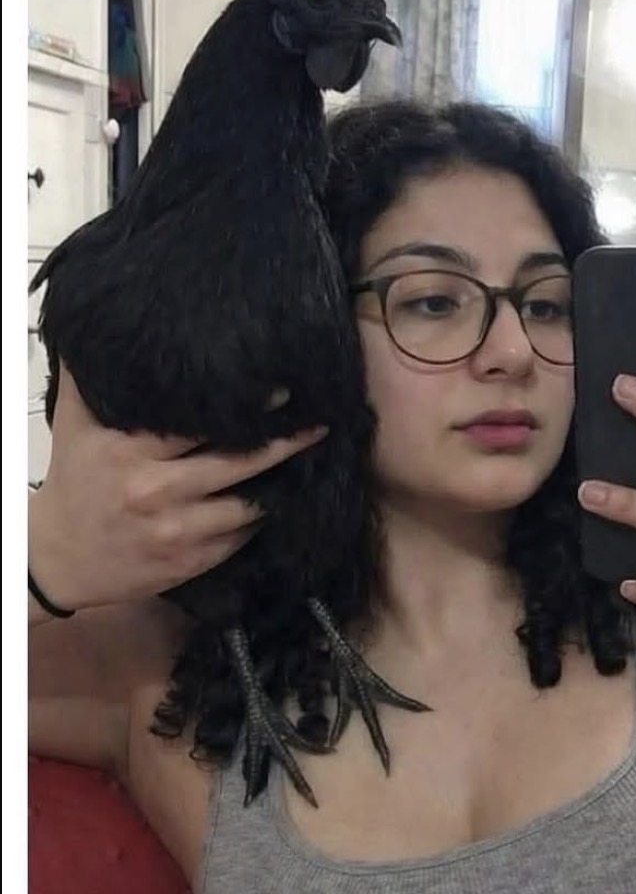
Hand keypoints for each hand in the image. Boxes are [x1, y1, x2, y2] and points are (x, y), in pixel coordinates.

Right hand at [28, 366, 327, 613]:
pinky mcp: (189, 562)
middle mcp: (154, 491)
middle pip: (238, 463)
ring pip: (249, 504)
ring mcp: (175, 531)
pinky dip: (263, 517)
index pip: (199, 424)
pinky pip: (241, 537)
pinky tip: (283, 499)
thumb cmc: (76, 480)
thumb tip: (114, 331)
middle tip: (320, 424)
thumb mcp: (78, 425)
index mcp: (129, 451)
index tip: (283, 392)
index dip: (246, 407)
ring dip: (282, 484)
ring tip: (311, 462)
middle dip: (284, 443)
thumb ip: (95, 379)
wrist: (57, 557)